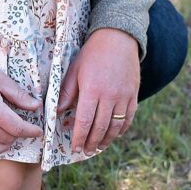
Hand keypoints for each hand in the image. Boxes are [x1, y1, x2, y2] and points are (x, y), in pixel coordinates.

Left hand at [57, 29, 139, 154]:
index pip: (85, 121)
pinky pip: (128, 117)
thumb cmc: (92, 53)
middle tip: (85, 151)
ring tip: (98, 147)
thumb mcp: (75, 69)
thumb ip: (67, 92)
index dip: (79, 136)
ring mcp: (124, 96)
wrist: (118, 38)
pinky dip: (121, 129)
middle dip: (91, 142)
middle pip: (100, 127)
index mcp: (92, 89)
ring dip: (106, 140)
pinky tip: (115, 134)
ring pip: (115, 126)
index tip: (74, 147)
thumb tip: (57, 112)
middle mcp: (109, 96)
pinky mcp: (133, 94)